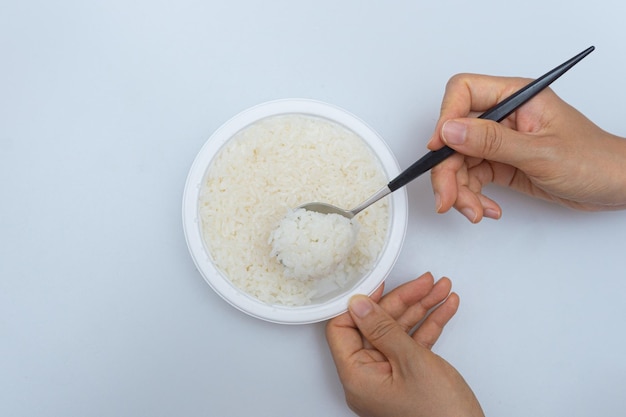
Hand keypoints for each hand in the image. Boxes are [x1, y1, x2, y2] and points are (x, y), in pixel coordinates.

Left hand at [326, 272, 483, 416]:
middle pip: (376, 325)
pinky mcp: (409, 378)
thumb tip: (359, 303)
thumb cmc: (440, 415)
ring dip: (422, 309)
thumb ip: (383, 328)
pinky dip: (430, 326)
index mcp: (357, 376)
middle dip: (405, 301)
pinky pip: (414, 344)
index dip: (361, 303)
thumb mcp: (411, 361)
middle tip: (424, 282)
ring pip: (399, 332)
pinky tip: (445, 308)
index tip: (380, 283)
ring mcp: (390, 378)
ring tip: (441, 289)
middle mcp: (368, 377)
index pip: (343, 328)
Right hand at [427, 73, 625, 222]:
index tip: (439, 149)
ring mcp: (501, 141)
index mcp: (516, 97)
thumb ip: (491, 141)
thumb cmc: (594, 160)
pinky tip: (488, 209)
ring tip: (474, 211)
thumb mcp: (540, 152)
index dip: (445, 119)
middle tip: (448, 198)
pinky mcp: (502, 163)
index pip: (463, 92)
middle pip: (454, 135)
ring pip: (460, 161)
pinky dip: (474, 197)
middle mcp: (504, 116)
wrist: (616, 186)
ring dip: (460, 190)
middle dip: (448, 170)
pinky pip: (473, 178)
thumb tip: (450, 131)